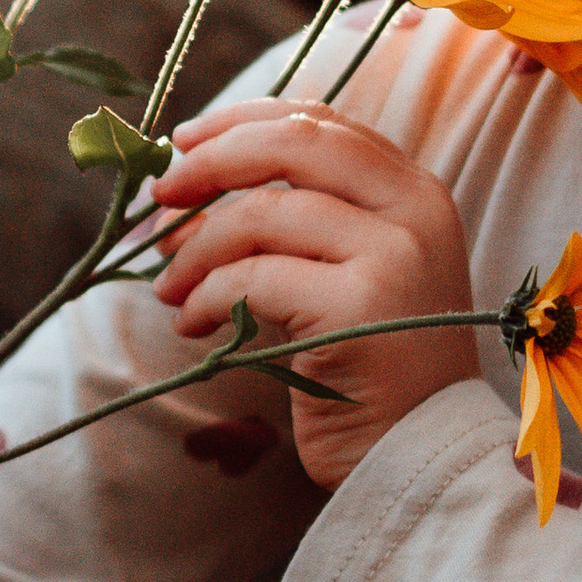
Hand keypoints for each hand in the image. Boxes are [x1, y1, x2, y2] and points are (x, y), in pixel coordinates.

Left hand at [148, 100, 481, 493]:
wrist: (421, 459)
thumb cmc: (372, 370)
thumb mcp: (349, 274)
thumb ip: (302, 220)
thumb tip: (191, 179)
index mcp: (415, 193)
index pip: (323, 123)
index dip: (242, 121)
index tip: (184, 142)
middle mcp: (414, 212)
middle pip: (293, 144)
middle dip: (212, 162)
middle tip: (160, 195)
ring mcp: (393, 257)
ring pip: (262, 215)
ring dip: (195, 251)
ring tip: (169, 290)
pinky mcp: (360, 308)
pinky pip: (253, 279)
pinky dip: (206, 297)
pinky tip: (192, 325)